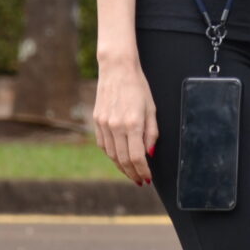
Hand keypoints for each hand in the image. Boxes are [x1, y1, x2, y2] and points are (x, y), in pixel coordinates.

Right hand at [93, 61, 158, 185]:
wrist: (117, 69)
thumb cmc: (138, 86)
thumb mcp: (151, 108)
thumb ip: (152, 133)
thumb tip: (150, 154)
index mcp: (132, 123)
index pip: (137, 157)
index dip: (143, 171)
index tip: (148, 178)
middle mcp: (116, 126)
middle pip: (123, 160)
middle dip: (133, 173)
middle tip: (140, 181)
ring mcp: (104, 124)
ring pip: (112, 155)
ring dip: (122, 167)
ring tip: (131, 173)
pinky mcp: (97, 121)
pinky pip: (103, 145)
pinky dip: (112, 155)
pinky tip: (119, 159)